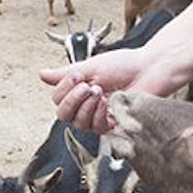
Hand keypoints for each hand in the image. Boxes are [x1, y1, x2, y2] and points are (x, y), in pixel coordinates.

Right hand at [38, 48, 182, 132]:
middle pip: (63, 115)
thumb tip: (42, 74)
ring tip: (100, 91)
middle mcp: (87, 106)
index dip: (63, 90)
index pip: (58, 100)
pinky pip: (95, 128)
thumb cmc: (125, 65)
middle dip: (72, 100)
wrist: (150, 69)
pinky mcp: (113, 126)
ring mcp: (99, 117)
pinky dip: (98, 114)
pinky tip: (106, 102)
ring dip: (86, 106)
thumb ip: (66, 74)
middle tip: (87, 86)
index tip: (76, 76)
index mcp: (80, 91)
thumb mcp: (91, 66)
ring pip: (78, 123)